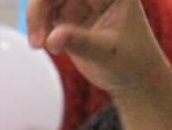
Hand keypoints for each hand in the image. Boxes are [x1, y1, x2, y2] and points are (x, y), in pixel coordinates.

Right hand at [25, 0, 171, 97]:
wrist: (135, 79)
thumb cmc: (132, 62)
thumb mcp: (107, 52)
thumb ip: (80, 42)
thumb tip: (52, 39)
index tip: (43, 14)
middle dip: (39, 9)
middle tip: (37, 41)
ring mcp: (79, 2)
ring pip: (45, 1)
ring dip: (36, 19)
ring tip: (40, 46)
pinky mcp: (68, 17)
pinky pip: (44, 14)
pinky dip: (38, 27)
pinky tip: (46, 46)